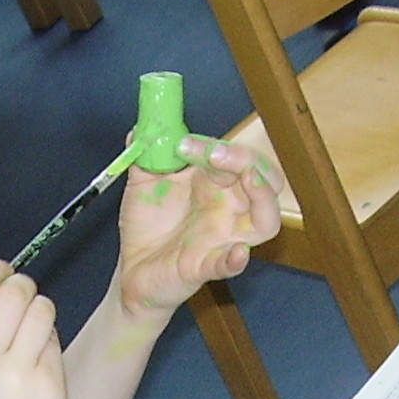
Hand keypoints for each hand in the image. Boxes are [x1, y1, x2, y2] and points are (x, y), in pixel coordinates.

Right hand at [0, 261, 65, 398]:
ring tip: (29, 333)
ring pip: (42, 310)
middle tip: (20, 301)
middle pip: (13, 292)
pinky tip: (36, 364)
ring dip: (39, 312)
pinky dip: (48, 344)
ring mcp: (17, 374)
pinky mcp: (48, 387)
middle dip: (21, 288)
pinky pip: (55, 342)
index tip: (1, 273)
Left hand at [114, 135, 282, 322]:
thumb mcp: (143, 183)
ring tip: (249, 179)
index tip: (182, 143)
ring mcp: (221, 239)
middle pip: (264, 181)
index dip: (216, 145)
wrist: (132, 269)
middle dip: (246, 160)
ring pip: (266, 221)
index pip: (236, 157)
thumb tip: (141, 129)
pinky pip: (229, 265)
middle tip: (214, 154)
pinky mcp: (204, 267)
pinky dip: (236, 259)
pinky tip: (238, 252)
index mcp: (215, 185)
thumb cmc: (148, 226)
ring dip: (263, 197)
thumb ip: (146, 154)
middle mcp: (227, 210)